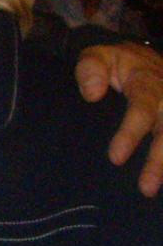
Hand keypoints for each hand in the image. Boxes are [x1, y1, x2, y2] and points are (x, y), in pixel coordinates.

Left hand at [75, 42, 162, 195]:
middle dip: (159, 160)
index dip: (131, 133)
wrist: (145, 59)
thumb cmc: (117, 62)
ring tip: (151, 190)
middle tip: (145, 186)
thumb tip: (92, 94)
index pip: (143, 109)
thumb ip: (91, 69)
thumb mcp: (99, 55)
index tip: (115, 157)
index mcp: (148, 82)